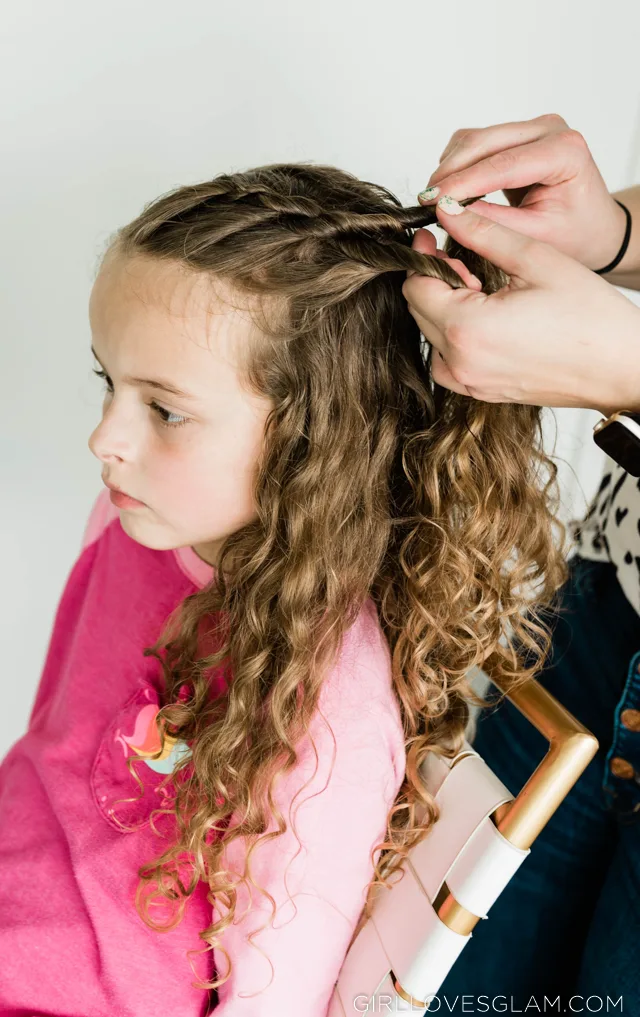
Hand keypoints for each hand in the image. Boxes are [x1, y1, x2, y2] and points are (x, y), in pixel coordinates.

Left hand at [403, 200, 639, 414]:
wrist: (619, 366)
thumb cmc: (589, 316)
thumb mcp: (535, 260)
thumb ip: (483, 233)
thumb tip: (446, 211)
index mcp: (467, 328)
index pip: (415, 287)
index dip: (421, 257)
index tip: (434, 238)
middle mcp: (460, 362)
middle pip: (418, 311)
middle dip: (434, 281)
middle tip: (466, 261)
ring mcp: (470, 382)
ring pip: (431, 336)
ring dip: (444, 308)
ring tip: (480, 289)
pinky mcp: (482, 393)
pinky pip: (449, 361)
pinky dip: (455, 336)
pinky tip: (485, 318)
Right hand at [417, 113, 627, 272]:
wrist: (594, 229)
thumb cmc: (576, 235)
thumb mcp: (535, 238)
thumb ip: (491, 223)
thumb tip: (448, 212)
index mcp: (565, 152)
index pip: (502, 164)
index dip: (462, 183)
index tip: (432, 202)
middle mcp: (550, 130)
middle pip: (484, 141)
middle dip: (450, 172)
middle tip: (425, 201)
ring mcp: (533, 129)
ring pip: (475, 138)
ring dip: (450, 167)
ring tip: (437, 201)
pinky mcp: (516, 136)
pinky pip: (476, 142)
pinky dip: (458, 165)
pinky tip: (452, 191)